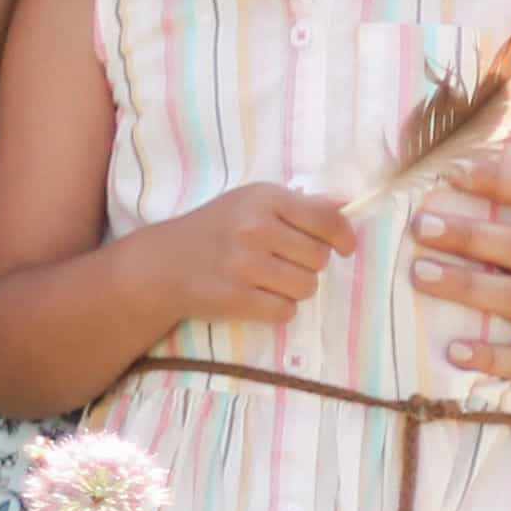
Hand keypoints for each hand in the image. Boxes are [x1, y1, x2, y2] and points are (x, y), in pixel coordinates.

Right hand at [156, 182, 353, 327]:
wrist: (164, 263)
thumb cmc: (216, 228)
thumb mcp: (251, 203)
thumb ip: (298, 205)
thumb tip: (346, 204)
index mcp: (264, 199)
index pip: (326, 219)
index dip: (344, 237)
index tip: (343, 248)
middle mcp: (254, 228)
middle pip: (319, 258)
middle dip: (308, 264)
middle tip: (283, 262)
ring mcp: (244, 265)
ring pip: (306, 287)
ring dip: (294, 289)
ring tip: (269, 280)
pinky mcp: (236, 298)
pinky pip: (285, 311)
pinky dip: (277, 309)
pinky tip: (257, 297)